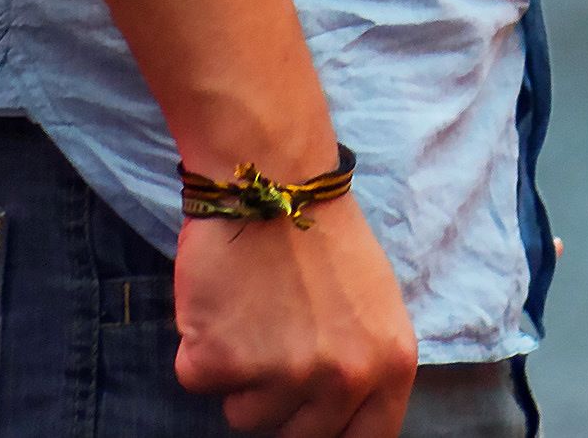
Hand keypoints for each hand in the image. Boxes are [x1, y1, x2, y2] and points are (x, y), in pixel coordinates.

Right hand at [169, 191, 416, 437]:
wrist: (270, 176)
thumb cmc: (320, 236)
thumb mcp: (375, 306)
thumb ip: (365, 367)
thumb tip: (342, 419)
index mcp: (390, 365)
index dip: (328, 436)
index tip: (304, 423)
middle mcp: (344, 377)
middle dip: (277, 403)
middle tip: (271, 343)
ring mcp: (284, 373)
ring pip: (244, 416)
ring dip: (236, 376)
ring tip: (248, 312)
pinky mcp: (224, 361)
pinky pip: (196, 381)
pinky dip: (197, 348)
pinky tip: (219, 300)